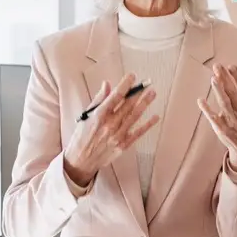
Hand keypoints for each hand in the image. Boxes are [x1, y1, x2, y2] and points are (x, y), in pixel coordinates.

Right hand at [61, 73, 159, 188]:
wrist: (81, 161)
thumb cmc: (81, 136)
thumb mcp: (86, 116)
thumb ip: (98, 100)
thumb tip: (107, 84)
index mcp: (98, 116)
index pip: (115, 96)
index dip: (125, 85)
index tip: (132, 76)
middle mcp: (109, 125)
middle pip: (127, 105)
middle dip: (138, 92)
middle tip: (148, 82)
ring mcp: (117, 136)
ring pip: (134, 117)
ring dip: (145, 104)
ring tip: (152, 93)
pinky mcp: (123, 145)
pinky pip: (137, 133)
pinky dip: (147, 125)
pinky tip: (155, 117)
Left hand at [200, 64, 236, 172]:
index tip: (231, 66)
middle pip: (232, 93)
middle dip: (225, 79)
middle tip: (217, 66)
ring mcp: (232, 121)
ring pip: (224, 103)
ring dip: (218, 91)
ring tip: (213, 78)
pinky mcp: (222, 128)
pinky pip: (214, 118)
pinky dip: (207, 110)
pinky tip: (201, 100)